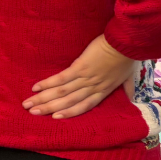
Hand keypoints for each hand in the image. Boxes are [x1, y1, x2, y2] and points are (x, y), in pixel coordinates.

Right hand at [23, 35, 137, 118]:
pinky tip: (36, 87)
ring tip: (28, 104)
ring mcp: (86, 78)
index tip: (55, 117)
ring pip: (62, 92)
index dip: (70, 113)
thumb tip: (131, 98)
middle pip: (69, 102)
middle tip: (32, 113)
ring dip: (44, 99)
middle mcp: (93, 87)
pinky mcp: (80, 67)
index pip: (85, 106)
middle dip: (49, 108)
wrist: (127, 42)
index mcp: (104, 90)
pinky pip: (61, 78)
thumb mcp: (129, 75)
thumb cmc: (129, 56)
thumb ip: (127, 88)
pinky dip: (48, 83)